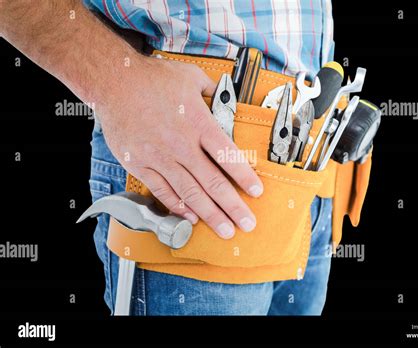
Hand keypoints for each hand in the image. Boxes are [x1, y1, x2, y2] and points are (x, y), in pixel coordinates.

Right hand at [97, 54, 262, 238]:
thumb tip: (225, 98)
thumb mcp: (191, 77)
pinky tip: (191, 217)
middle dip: (233, 206)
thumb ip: (212, 91)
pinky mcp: (141, 164)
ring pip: (190, 193)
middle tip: (247, 223)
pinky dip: (178, 206)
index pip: (228, 157)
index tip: (256, 192)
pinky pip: (162, 191)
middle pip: (213, 182)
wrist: (113, 82)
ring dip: (210, 214)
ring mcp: (160, 157)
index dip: (245, 178)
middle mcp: (182, 145)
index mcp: (198, 123)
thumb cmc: (151, 78)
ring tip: (224, 229)